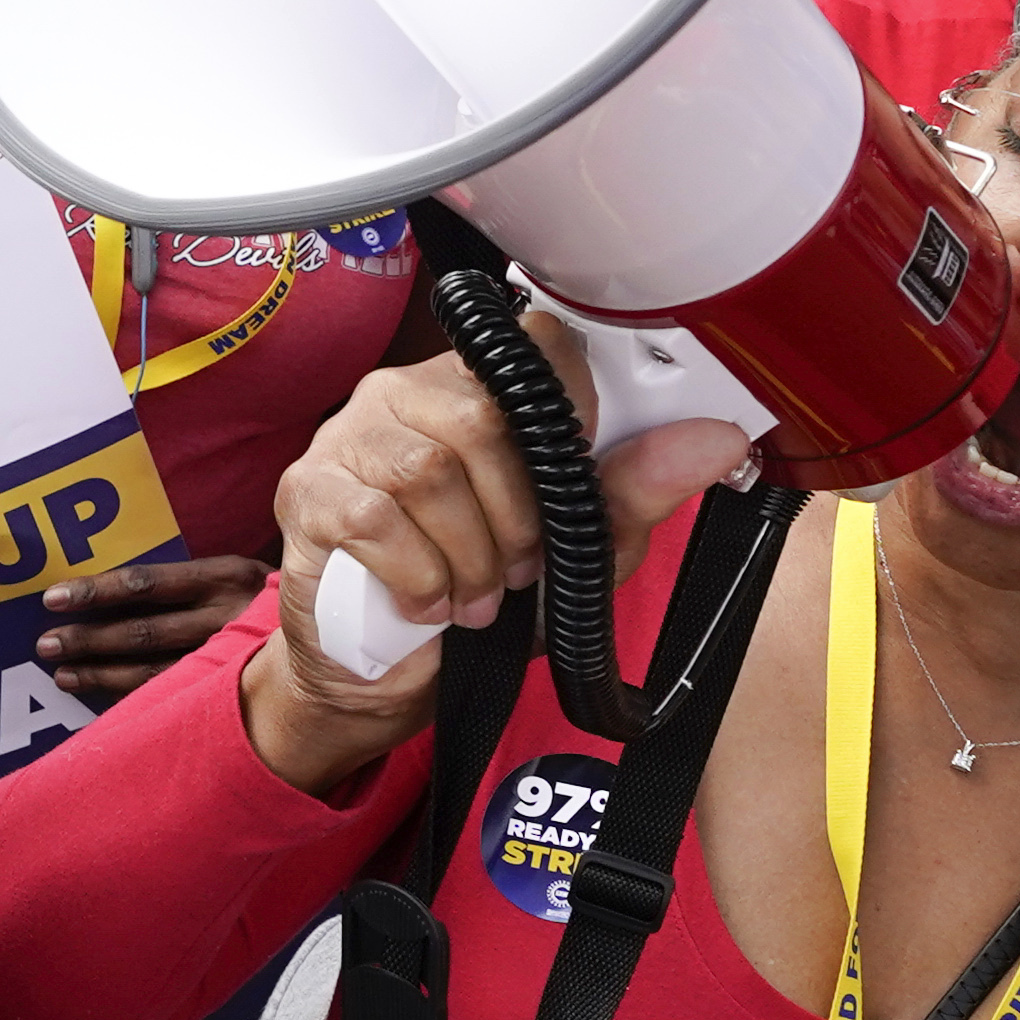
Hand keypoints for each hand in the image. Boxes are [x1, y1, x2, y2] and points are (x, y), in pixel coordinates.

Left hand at [38, 551, 271, 699]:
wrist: (340, 631)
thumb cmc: (266, 599)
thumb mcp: (236, 576)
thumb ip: (187, 583)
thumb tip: (109, 588)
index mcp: (225, 576)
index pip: (147, 583)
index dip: (97, 592)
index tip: (53, 598)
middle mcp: (229, 616)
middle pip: (144, 631)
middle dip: (89, 639)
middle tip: (45, 645)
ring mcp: (233, 658)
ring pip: (155, 671)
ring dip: (102, 673)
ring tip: (62, 674)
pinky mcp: (235, 689)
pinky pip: (174, 696)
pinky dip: (133, 699)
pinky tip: (99, 701)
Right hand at [248, 319, 749, 796]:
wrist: (382, 674)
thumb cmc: (477, 597)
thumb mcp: (575, 554)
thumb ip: (632, 494)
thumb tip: (713, 440)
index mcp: (476, 388)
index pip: (532, 345)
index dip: (566, 408)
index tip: (570, 480)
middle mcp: (405, 393)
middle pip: (480, 417)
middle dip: (516, 515)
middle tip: (518, 569)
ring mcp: (347, 436)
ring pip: (426, 470)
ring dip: (467, 556)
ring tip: (474, 595)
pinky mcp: (306, 490)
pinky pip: (375, 517)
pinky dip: (418, 577)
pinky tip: (427, 605)